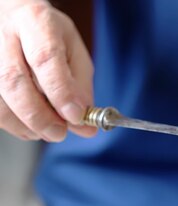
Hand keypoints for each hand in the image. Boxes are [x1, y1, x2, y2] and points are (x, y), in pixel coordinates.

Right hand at [0, 1, 95, 141]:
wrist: (12, 15)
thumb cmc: (46, 34)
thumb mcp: (73, 50)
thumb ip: (81, 86)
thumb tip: (85, 124)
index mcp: (35, 22)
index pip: (45, 58)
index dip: (61, 92)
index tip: (75, 116)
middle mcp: (3, 34)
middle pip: (13, 80)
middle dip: (39, 115)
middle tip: (59, 132)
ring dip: (25, 124)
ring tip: (48, 130)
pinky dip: (13, 124)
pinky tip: (30, 125)